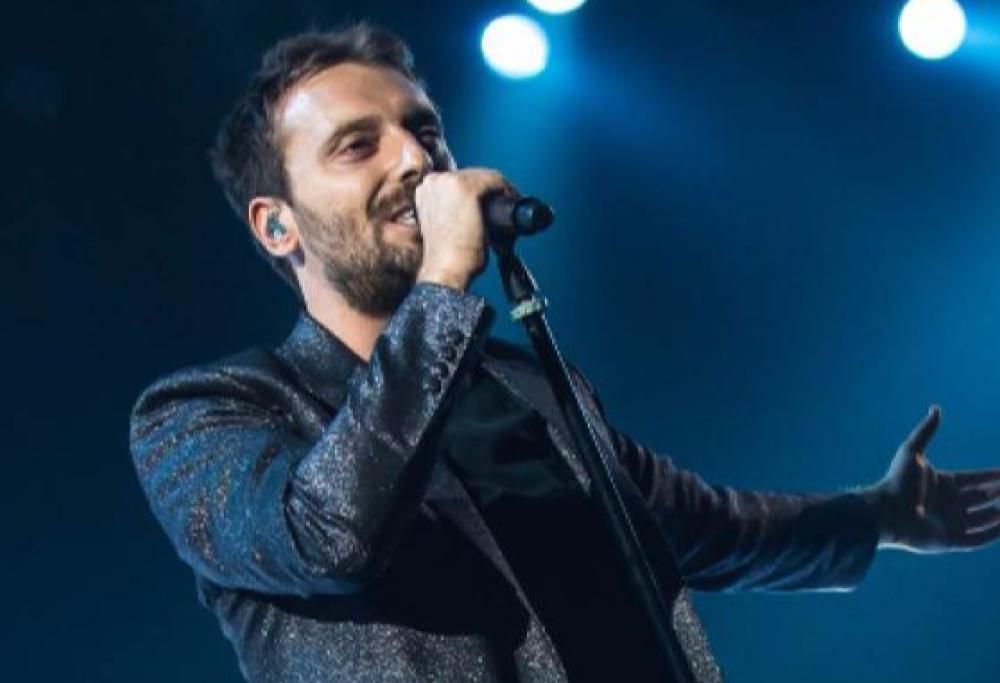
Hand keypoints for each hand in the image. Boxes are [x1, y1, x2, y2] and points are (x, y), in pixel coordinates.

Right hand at [414, 168, 513, 290]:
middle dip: (491, 189)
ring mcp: (449, 183)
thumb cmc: (446, 257)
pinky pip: (494, 180)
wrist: (445, 269)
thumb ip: (452, 213)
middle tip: (506, 203)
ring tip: (512, 203)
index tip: (493, 202)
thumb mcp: (443, 226)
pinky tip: (513, 199)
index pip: (459, 180)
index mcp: (425, 190)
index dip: (480, 190)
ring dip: (500, 188)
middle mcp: (434, 182)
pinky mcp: (466, 188)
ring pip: (484, 176)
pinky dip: (506, 189)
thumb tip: (477, 210)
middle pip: (472, 176)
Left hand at [864, 406, 999, 552]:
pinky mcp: (949, 541)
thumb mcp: (912, 452)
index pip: (975, 479)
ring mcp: (950, 523)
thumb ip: (926, 431)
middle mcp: (948, 503)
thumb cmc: (898, 482)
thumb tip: (936, 408)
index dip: (993, 476)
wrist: (885, 513)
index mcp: (942, 483)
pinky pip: (978, 539)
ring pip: (984, 519)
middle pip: (983, 498)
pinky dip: (994, 533)